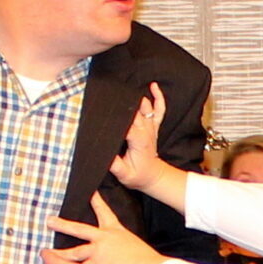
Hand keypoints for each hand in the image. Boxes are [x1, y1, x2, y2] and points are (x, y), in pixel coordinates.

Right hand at [110, 86, 189, 208]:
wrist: (153, 176)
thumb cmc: (137, 175)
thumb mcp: (123, 174)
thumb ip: (115, 165)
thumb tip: (105, 154)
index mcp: (138, 140)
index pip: (127, 124)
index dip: (116, 118)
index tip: (103, 112)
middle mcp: (146, 131)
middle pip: (135, 112)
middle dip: (123, 103)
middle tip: (109, 94)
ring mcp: (151, 127)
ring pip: (146, 107)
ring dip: (137, 97)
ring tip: (124, 87)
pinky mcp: (153, 126)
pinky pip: (159, 109)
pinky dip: (158, 97)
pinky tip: (153, 86)